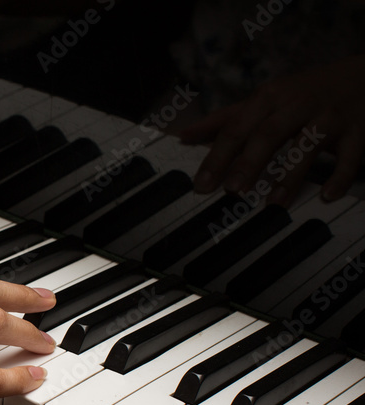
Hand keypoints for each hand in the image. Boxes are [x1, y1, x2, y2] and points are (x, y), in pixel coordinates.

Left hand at [181, 55, 364, 205]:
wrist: (362, 75)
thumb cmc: (303, 92)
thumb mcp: (264, 99)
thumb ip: (225, 119)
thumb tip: (185, 135)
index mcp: (270, 98)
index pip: (237, 128)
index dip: (218, 156)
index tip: (202, 184)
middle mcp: (298, 104)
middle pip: (269, 133)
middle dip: (249, 162)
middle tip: (232, 191)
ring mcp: (330, 116)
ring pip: (309, 145)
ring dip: (290, 175)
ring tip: (274, 203)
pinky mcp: (358, 130)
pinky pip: (351, 154)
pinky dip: (341, 174)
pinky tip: (329, 195)